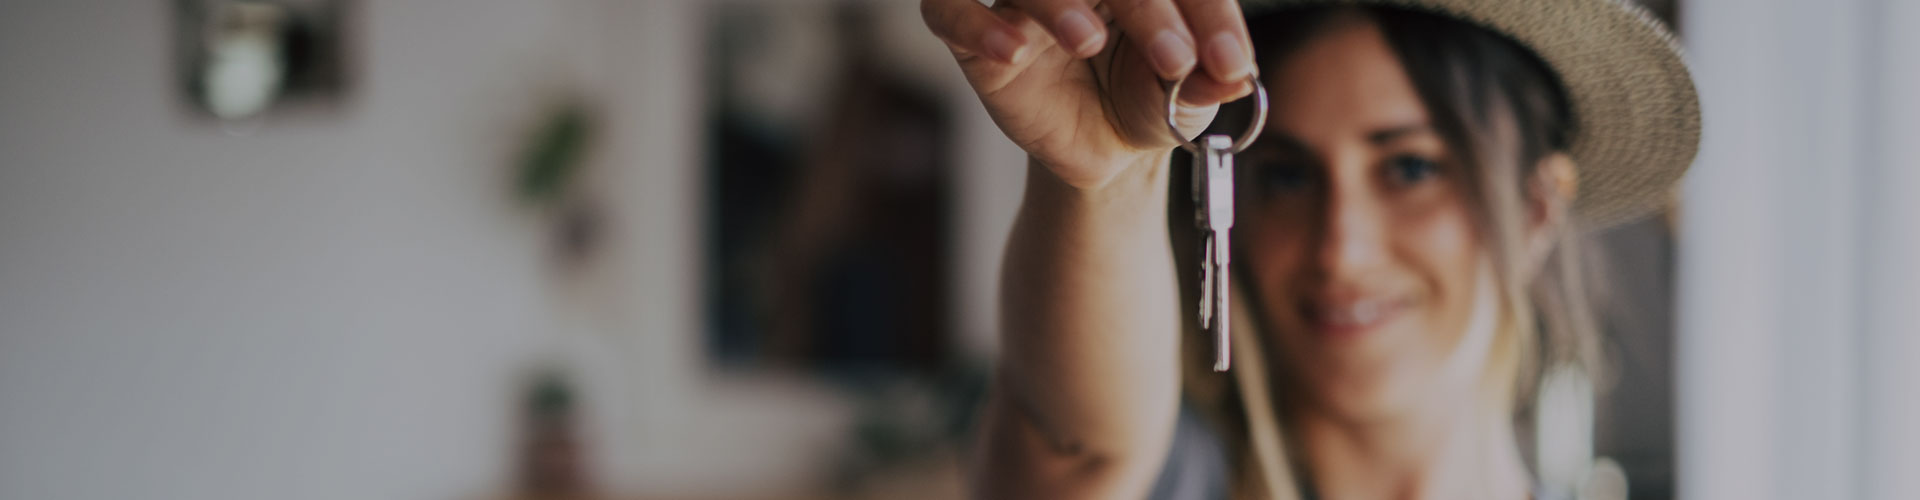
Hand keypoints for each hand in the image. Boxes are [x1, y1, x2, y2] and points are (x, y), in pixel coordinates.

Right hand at [922, 0, 1258, 189]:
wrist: (1103, 148)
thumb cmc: (1145, 98)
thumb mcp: (1187, 97)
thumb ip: (1209, 80)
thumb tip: (1234, 76)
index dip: (1206, 13)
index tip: (1227, 63)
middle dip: (1145, 8)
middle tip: (1176, 61)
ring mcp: (1021, 1)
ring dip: (1057, 2)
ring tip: (1089, 41)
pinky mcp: (973, 38)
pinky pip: (951, 12)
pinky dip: (977, 22)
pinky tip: (1014, 51)